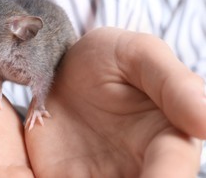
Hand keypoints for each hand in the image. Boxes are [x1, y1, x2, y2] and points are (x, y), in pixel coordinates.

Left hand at [26, 27, 205, 177]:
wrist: (63, 67)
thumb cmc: (109, 57)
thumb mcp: (139, 55)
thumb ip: (173, 84)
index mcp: (164, 137)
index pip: (172, 168)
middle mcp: (136, 165)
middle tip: (102, 176)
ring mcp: (98, 175)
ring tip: (74, 175)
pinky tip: (48, 175)